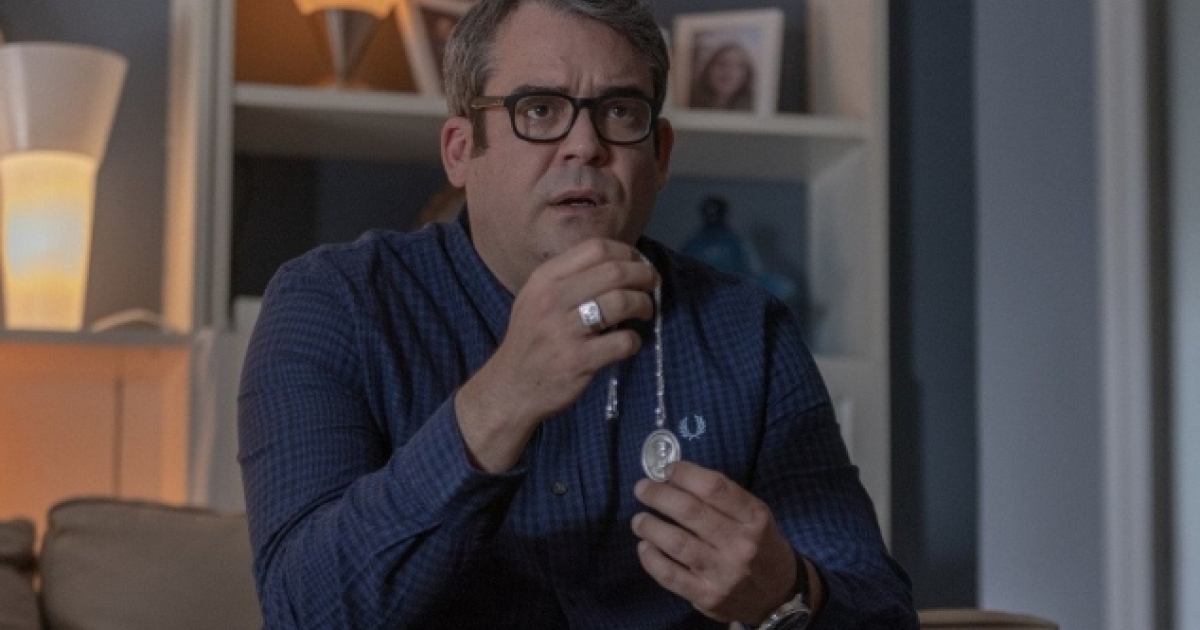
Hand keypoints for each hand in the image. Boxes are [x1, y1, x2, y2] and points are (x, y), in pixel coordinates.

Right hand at [456, 238, 656, 471]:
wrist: (511, 386)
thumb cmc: (531, 339)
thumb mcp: (536, 298)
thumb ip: (568, 278)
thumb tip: (619, 263)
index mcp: (544, 279)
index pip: (595, 248)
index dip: (626, 253)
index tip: (637, 264)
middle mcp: (552, 299)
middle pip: (614, 272)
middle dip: (643, 276)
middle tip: (651, 286)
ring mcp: (564, 330)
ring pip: (622, 302)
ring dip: (644, 305)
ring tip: (645, 313)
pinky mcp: (578, 360)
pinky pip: (623, 341)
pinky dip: (635, 340)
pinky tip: (629, 343)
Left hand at [631, 460, 799, 624]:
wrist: (778, 595)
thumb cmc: (760, 545)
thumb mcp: (755, 516)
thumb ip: (723, 499)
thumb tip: (675, 477)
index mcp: (754, 518)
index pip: (715, 488)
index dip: (685, 474)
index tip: (666, 469)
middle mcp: (740, 545)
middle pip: (690, 512)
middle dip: (659, 495)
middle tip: (642, 488)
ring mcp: (723, 573)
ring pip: (676, 542)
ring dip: (650, 526)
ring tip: (638, 519)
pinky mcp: (707, 596)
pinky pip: (670, 575)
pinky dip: (651, 558)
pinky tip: (644, 547)